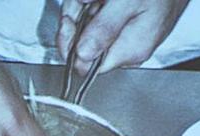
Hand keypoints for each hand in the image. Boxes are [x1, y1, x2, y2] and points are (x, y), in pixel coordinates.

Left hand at [56, 0, 191, 75]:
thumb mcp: (128, 3)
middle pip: (86, 46)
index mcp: (130, 50)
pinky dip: (94, 5)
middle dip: (78, 20)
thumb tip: (82, 54)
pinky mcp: (127, 25)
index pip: (87, 65)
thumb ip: (104, 29)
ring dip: (85, 8)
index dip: (72, 45)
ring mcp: (128, 37)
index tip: (69, 23)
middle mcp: (129, 49)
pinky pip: (101, 20)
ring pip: (91, 29)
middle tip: (84, 2)